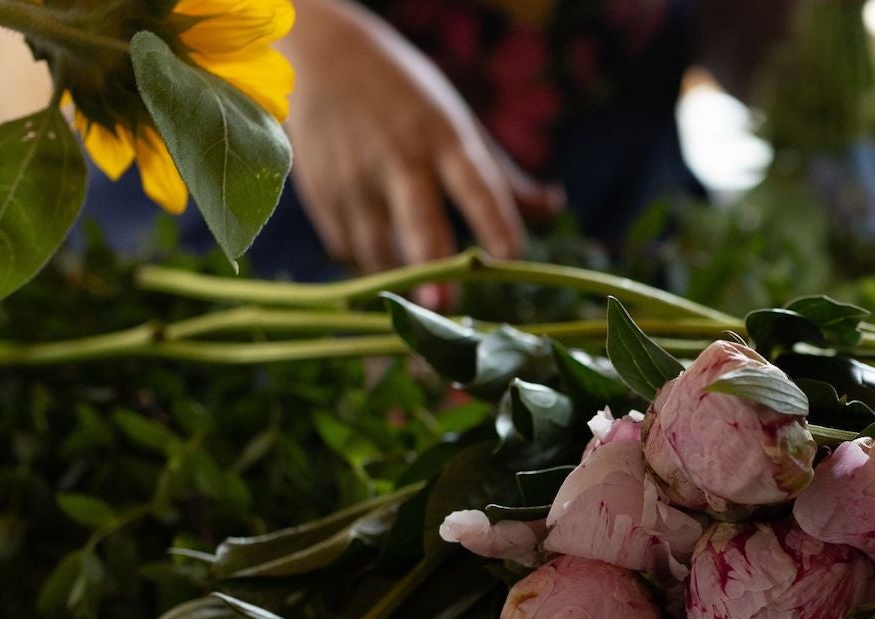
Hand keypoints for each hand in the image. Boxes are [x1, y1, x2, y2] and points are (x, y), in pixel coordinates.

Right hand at [285, 0, 559, 288]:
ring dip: (400, 280)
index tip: (512, 257)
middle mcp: (400, 158)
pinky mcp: (320, 194)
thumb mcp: (458, 121)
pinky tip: (383, 265)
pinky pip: (347, 248)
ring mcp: (355, 178)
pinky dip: (367, 266)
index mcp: (445, 137)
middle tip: (444, 306)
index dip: (496, 221)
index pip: (478, 185)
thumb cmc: (407, 97)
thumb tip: (553, 207)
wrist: (320, 56)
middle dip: (431, 268)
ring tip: (421, 298)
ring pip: (378, 249)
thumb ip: (502, 176)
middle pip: (420, 223)